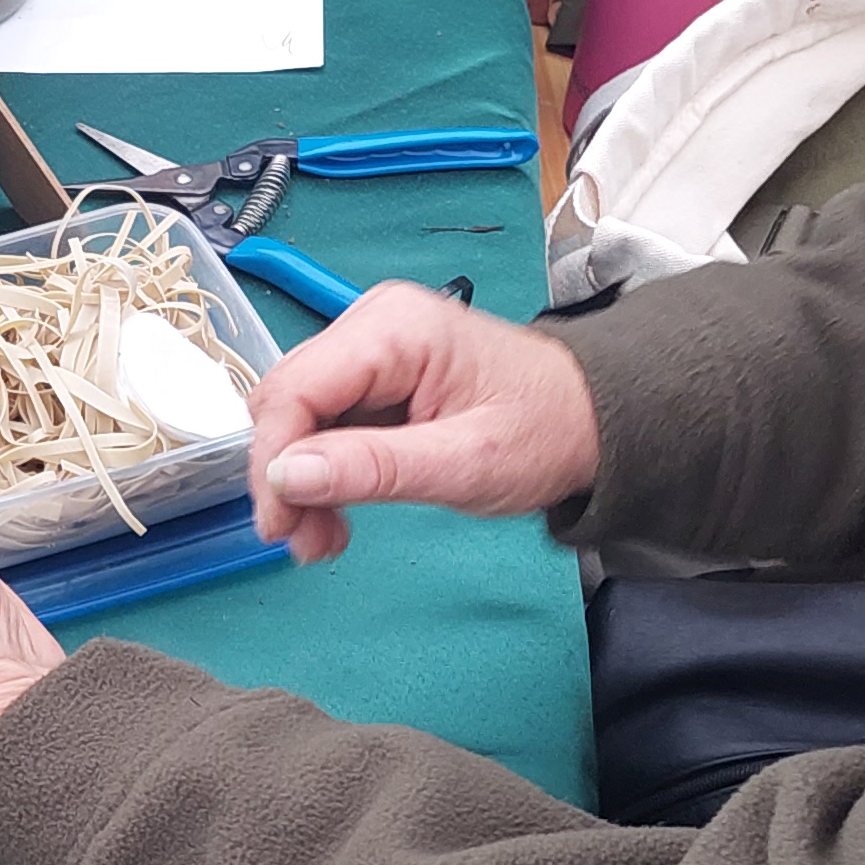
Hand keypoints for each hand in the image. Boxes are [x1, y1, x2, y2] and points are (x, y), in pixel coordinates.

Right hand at [243, 284, 603, 564]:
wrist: (592, 420)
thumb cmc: (545, 434)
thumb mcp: (465, 463)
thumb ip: (373, 468)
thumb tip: (285, 476)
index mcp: (394, 329)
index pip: (294, 389)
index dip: (272, 460)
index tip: (280, 526)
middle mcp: (371, 323)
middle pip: (286, 400)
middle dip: (285, 476)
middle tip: (305, 541)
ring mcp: (371, 346)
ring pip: (296, 415)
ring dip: (300, 481)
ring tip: (324, 538)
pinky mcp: (374, 374)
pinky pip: (323, 421)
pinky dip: (323, 470)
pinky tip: (337, 512)